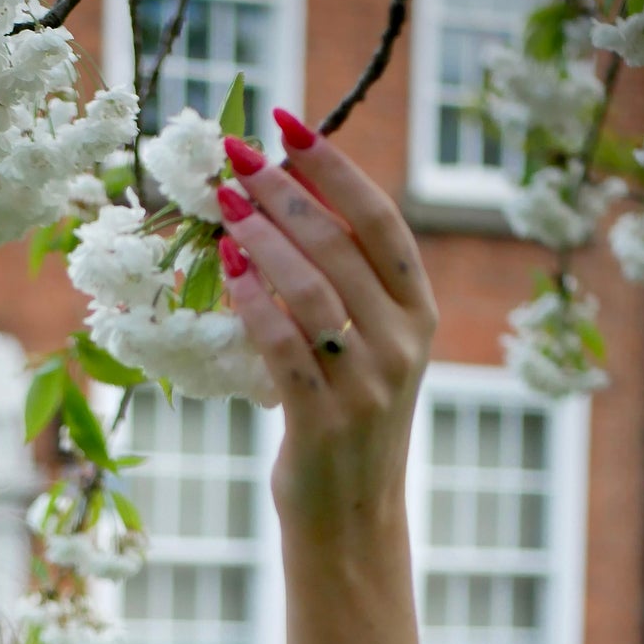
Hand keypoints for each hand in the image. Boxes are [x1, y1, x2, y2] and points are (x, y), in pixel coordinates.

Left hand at [216, 113, 437, 537]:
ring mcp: (367, 384)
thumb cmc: (347, 423)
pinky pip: (282, 347)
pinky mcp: (325, 420)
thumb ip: (348, 287)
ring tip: (223, 206)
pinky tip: (226, 271)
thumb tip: (284, 204)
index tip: (288, 124)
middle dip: (284, 193)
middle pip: (341, 246)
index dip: (333, 167)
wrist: (352, 520)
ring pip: (312, 290)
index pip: (380, 221)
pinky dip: (253, 304)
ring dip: (262, 239)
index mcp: (420, 313)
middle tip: (236, 159)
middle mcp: (403, 343)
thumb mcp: (369, 349)